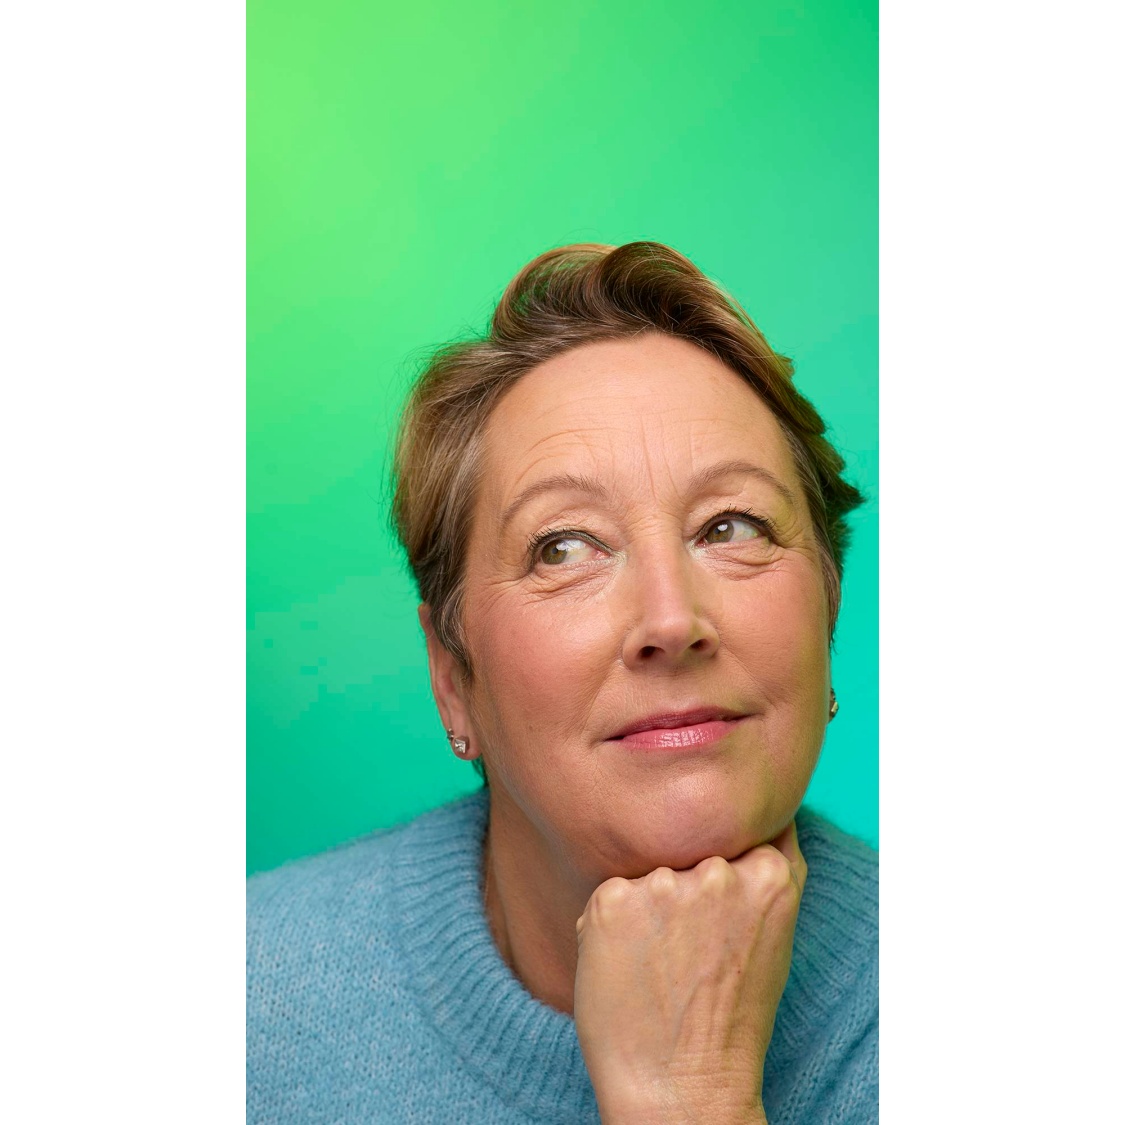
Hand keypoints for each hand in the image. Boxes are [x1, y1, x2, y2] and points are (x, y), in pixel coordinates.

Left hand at [572, 823, 805, 1124]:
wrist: (682, 1085)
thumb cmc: (731, 1011)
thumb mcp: (776, 931)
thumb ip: (774, 863)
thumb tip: (773, 806)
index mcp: (767, 873)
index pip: (734, 831)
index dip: (724, 873)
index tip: (720, 921)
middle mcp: (716, 871)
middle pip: (688, 850)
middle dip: (683, 889)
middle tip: (688, 955)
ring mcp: (662, 884)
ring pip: (647, 870)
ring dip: (647, 906)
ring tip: (660, 965)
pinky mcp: (612, 901)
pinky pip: (610, 893)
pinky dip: (613, 925)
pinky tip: (630, 967)